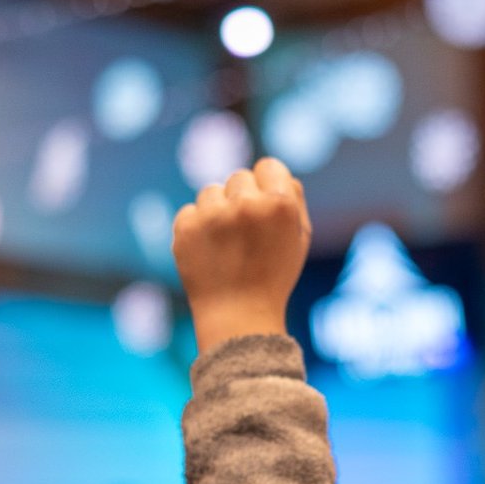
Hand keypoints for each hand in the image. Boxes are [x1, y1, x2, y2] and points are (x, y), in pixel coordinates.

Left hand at [172, 158, 311, 352]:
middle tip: (245, 233)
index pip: (268, 166)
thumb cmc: (273, 277)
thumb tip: (278, 173)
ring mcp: (213, 215)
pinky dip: (196, 229)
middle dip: (242, 198)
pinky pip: (190, 211)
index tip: (264, 204)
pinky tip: (209, 252)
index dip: (267, 185)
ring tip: (226, 245)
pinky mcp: (186, 228)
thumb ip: (293, 200)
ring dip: (217, 211)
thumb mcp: (298, 240)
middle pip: (239, 176)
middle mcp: (246, 204)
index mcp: (280, 204)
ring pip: (211, 191)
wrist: (238, 317)